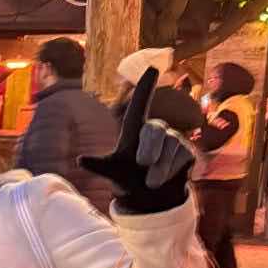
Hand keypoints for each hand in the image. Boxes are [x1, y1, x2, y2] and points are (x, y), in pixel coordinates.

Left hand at [79, 67, 194, 213]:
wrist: (148, 199)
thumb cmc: (126, 179)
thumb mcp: (111, 172)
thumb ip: (98, 165)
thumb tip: (80, 160)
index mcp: (134, 130)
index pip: (141, 103)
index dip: (146, 85)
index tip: (152, 67)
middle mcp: (154, 130)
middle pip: (154, 129)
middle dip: (149, 149)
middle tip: (141, 165)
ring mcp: (173, 139)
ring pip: (171, 144)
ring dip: (159, 166)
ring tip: (150, 180)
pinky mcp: (187, 151)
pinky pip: (183, 155)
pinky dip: (171, 170)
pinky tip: (166, 177)